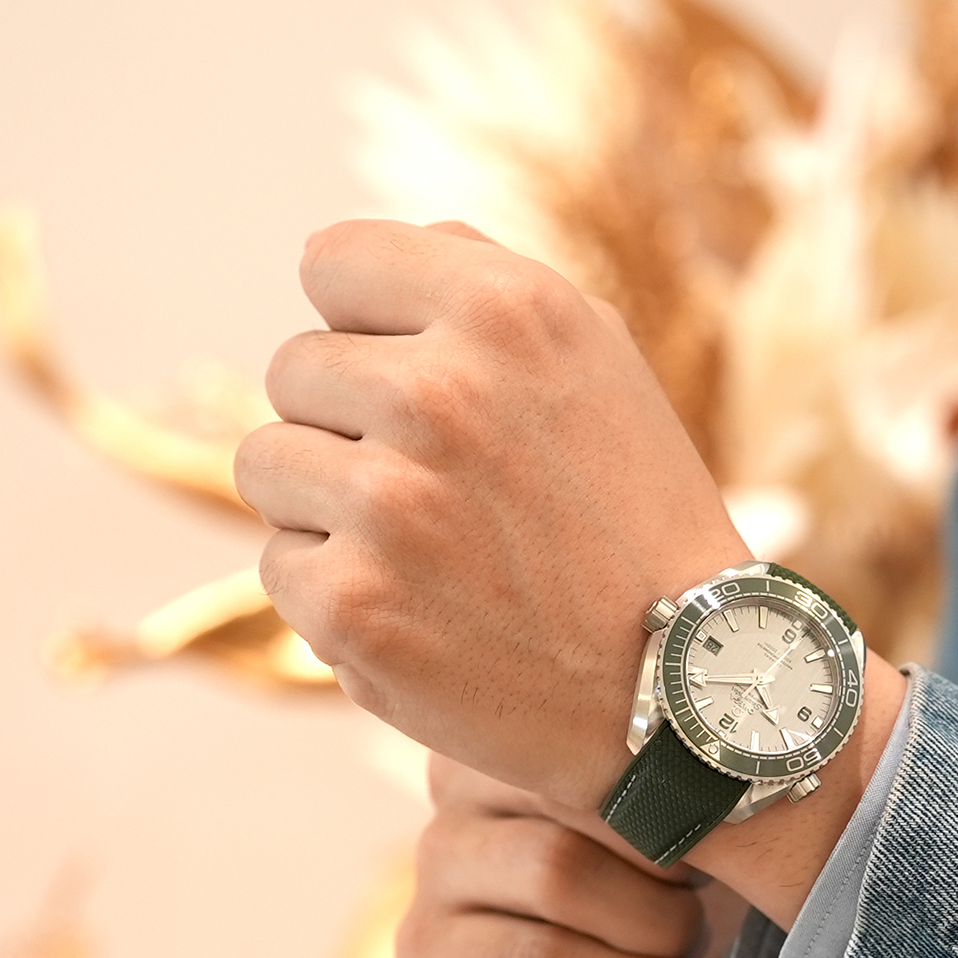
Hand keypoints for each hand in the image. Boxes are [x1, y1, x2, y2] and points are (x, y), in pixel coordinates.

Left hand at [238, 217, 908, 930]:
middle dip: (354, 430)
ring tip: (435, 560)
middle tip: (449, 500)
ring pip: (271, 467)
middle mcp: (442, 394)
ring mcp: (390, 503)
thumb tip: (338, 267)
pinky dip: (338, 600)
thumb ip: (477, 286)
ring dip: (332, 513)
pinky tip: (426, 620)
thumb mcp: (598, 363)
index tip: (423, 394)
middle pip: (295, 371)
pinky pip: (281, 568)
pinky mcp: (352, 604)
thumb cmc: (637, 525)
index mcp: (506, 312)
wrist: (685, 692)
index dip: (371, 331)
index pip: (333, 265)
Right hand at [396, 753, 748, 957]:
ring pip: (560, 875)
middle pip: (578, 791)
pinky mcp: (431, 957)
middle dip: (674, 854)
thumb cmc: (659, 899)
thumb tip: (759, 774)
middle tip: (716, 891)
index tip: (745, 819)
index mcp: (526, 727)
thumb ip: (701, 787)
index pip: (601, 723)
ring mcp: (435, 867)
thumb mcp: (692, 834)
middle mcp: (459, 782)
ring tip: (699, 947)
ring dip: (661, 925)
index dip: (685, 778)